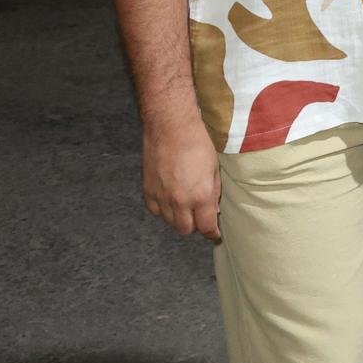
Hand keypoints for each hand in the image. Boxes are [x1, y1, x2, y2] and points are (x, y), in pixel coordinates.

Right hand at [143, 117, 221, 239]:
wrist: (170, 128)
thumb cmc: (198, 143)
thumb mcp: (214, 168)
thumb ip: (213, 192)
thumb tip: (213, 209)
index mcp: (200, 196)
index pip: (206, 227)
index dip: (212, 233)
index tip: (214, 234)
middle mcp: (179, 202)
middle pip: (185, 229)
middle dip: (195, 226)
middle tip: (200, 216)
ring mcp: (161, 197)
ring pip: (169, 222)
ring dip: (178, 218)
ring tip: (185, 206)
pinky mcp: (147, 191)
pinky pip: (155, 211)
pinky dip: (162, 210)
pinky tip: (169, 200)